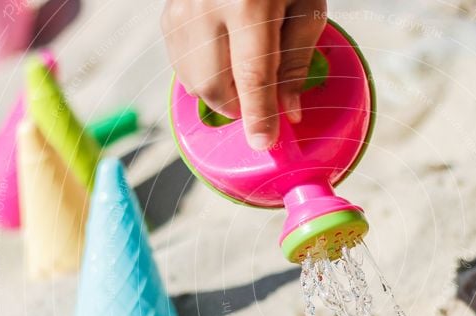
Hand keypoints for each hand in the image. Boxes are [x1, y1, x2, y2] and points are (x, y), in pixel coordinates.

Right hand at [162, 0, 326, 150]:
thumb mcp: (306, 7)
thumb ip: (296, 61)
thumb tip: (288, 111)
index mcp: (248, 4)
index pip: (252, 76)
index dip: (259, 116)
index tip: (266, 142)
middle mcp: (206, 6)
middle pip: (214, 85)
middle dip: (238, 107)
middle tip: (260, 104)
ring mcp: (181, 8)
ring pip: (193, 80)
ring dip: (221, 92)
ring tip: (243, 72)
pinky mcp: (168, 12)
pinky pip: (181, 64)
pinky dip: (204, 74)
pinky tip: (223, 56)